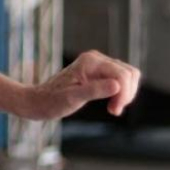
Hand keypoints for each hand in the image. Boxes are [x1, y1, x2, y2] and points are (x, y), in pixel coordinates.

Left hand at [22, 50, 140, 119]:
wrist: (39, 100)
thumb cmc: (52, 101)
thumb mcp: (72, 98)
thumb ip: (94, 90)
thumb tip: (117, 86)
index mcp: (90, 62)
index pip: (122, 75)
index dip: (124, 93)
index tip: (114, 110)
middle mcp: (96, 59)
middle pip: (130, 73)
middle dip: (127, 93)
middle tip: (113, 110)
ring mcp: (99, 65)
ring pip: (128, 76)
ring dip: (126, 94)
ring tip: (113, 108)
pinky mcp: (99, 73)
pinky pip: (121, 80)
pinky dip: (122, 93)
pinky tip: (112, 104)